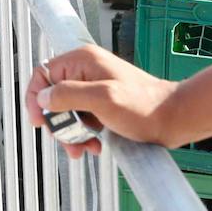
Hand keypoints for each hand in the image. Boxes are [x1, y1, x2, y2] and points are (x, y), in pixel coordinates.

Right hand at [26, 45, 176, 158]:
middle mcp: (85, 71)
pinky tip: (93, 146)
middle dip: (58, 122)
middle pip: (54, 96)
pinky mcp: (101, 103)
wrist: (175, 119)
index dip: (36, 98)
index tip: (39, 120)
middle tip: (66, 141)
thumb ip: (68, 95)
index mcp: (82, 61)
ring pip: (67, 111)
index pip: (43, 74)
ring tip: (82, 149)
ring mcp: (93, 87)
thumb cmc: (144, 105)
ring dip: (71, 133)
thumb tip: (43, 98)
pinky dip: (83, 134)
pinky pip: (81, 118)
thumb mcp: (102, 99)